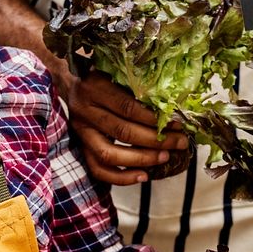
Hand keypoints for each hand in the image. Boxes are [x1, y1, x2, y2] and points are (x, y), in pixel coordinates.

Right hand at [66, 69, 188, 183]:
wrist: (72, 84)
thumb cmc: (102, 78)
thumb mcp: (116, 73)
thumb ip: (136, 86)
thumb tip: (171, 105)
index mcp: (94, 88)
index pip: (128, 107)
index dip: (154, 118)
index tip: (177, 123)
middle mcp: (84, 111)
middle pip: (122, 131)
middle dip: (156, 140)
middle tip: (179, 142)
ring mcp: (80, 132)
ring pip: (109, 154)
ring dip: (141, 159)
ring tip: (165, 157)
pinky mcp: (80, 148)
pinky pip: (98, 170)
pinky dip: (121, 178)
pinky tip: (143, 176)